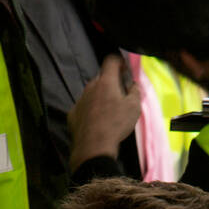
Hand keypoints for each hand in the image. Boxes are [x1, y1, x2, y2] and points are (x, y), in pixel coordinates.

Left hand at [68, 53, 141, 167]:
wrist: (93, 147)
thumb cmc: (116, 124)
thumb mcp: (134, 108)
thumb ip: (135, 92)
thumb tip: (133, 85)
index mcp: (106, 82)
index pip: (111, 60)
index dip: (119, 61)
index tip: (124, 69)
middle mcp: (90, 87)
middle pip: (101, 77)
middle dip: (110, 82)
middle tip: (120, 94)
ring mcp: (80, 100)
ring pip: (91, 92)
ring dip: (100, 96)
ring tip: (108, 111)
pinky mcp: (73, 113)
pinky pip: (83, 106)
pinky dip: (90, 110)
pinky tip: (96, 121)